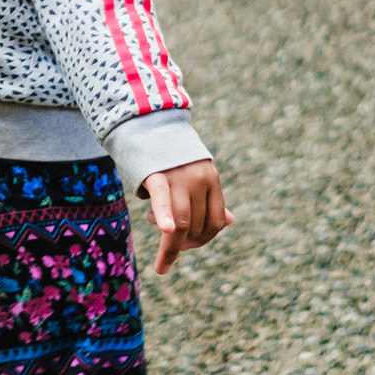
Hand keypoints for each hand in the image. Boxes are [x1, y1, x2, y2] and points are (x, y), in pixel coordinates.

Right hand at [142, 159, 232, 274]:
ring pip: (182, 222)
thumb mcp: (195, 174)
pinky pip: (163, 200)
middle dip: (185, 242)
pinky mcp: (155, 174)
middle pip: (197, 225)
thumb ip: (209, 198)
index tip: (189, 244)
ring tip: (163, 249)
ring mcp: (179, 176)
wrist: (146, 125)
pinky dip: (165, 218)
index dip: (204, 239)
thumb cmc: (170, 156)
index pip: (216, 221)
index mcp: (211, 178)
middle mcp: (199, 178)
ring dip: (172, 245)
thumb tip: (229, 221)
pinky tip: (166, 230)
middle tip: (171, 244)